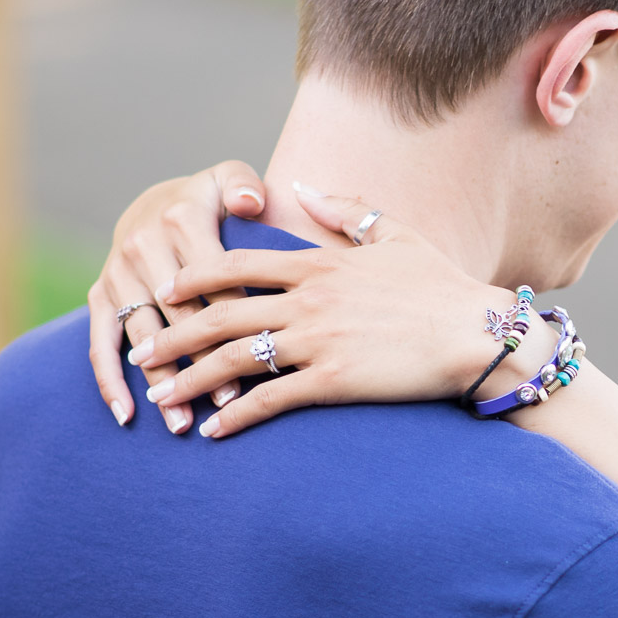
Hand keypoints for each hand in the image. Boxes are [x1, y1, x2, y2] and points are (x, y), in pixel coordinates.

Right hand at [88, 160, 266, 431]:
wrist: (157, 202)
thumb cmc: (209, 200)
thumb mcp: (228, 178)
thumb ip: (243, 185)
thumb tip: (251, 200)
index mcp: (180, 221)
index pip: (214, 282)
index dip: (236, 323)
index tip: (259, 362)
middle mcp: (142, 247)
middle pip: (178, 316)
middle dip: (203, 364)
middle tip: (228, 406)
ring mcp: (117, 274)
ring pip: (142, 336)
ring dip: (161, 382)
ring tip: (183, 423)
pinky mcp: (100, 295)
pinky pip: (99, 342)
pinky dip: (109, 380)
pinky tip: (126, 415)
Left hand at [125, 190, 546, 438]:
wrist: (478, 334)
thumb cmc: (441, 287)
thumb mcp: (396, 235)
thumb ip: (346, 210)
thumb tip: (305, 185)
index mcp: (320, 264)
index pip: (239, 267)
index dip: (194, 278)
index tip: (164, 291)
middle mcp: (310, 300)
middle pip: (222, 315)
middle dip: (173, 335)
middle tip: (140, 352)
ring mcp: (319, 340)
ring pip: (236, 358)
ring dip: (191, 379)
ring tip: (161, 396)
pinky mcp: (334, 380)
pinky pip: (271, 400)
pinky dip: (236, 417)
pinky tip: (213, 432)